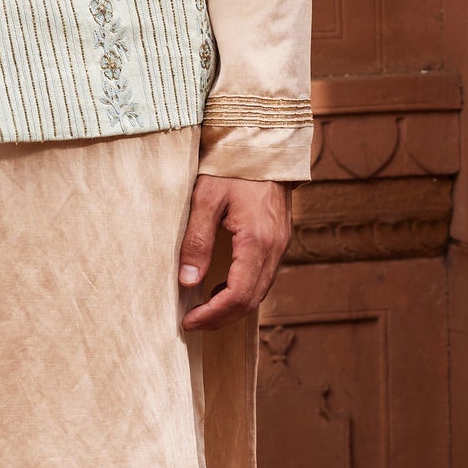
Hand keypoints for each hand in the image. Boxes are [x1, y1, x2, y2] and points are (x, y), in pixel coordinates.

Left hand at [179, 173, 290, 331]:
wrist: (263, 145)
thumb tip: (187, 281)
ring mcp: (280, 245)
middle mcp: (274, 248)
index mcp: (257, 240)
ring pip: (260, 292)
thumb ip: (196, 241)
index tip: (188, 321)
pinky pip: (263, 277)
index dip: (213, 315)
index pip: (238, 295)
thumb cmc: (231, 167)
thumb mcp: (205, 198)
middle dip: (221, 318)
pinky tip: (221, 288)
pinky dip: (242, 291)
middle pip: (251, 301)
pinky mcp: (279, 241)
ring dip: (232, 307)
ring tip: (203, 310)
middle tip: (192, 322)